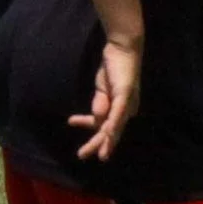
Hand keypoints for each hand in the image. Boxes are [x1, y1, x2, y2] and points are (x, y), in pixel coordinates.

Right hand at [72, 37, 141, 159]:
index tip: (76, 132)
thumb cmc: (113, 67)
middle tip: (82, 155)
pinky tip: (107, 134)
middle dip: (97, 144)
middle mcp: (126, 110)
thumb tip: (97, 119)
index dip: (92, 132)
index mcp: (121, 109)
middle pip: (110, 131)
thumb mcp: (103, 89)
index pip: (104, 126)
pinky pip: (117, 113)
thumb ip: (100, 104)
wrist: (122, 48)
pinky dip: (112, 125)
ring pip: (113, 127)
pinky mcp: (125, 94)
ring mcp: (127, 103)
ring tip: (93, 152)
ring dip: (103, 140)